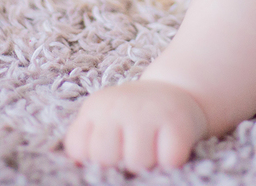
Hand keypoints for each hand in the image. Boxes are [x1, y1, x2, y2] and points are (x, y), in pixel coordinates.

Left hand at [64, 80, 209, 170]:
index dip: (91, 158)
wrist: (177, 88)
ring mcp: (148, 112)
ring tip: (151, 146)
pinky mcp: (177, 122)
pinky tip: (168, 145)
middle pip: (104, 158)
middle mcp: (118, 106)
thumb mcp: (104, 119)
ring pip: (137, 163)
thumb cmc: (135, 116)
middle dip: (118, 163)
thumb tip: (81, 167)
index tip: (107, 150)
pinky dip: (171, 161)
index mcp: (95, 107)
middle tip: (131, 149)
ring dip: (147, 164)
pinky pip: (169, 161)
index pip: (78, 148)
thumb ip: (88, 142)